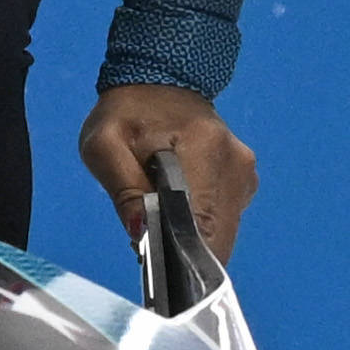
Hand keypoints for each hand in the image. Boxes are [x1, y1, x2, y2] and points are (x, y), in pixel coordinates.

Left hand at [78, 81, 257, 268]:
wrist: (158, 80)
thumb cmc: (126, 114)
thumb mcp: (104, 145)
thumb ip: (122, 189)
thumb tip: (140, 233)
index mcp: (204, 150)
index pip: (202, 225)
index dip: (181, 257)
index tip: (158, 268)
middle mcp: (235, 165)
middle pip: (217, 236)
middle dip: (184, 252)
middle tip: (150, 240)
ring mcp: (244, 173)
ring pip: (222, 232)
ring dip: (192, 240)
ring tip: (160, 220)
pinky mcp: (244, 180)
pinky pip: (225, 219)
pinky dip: (201, 227)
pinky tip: (177, 210)